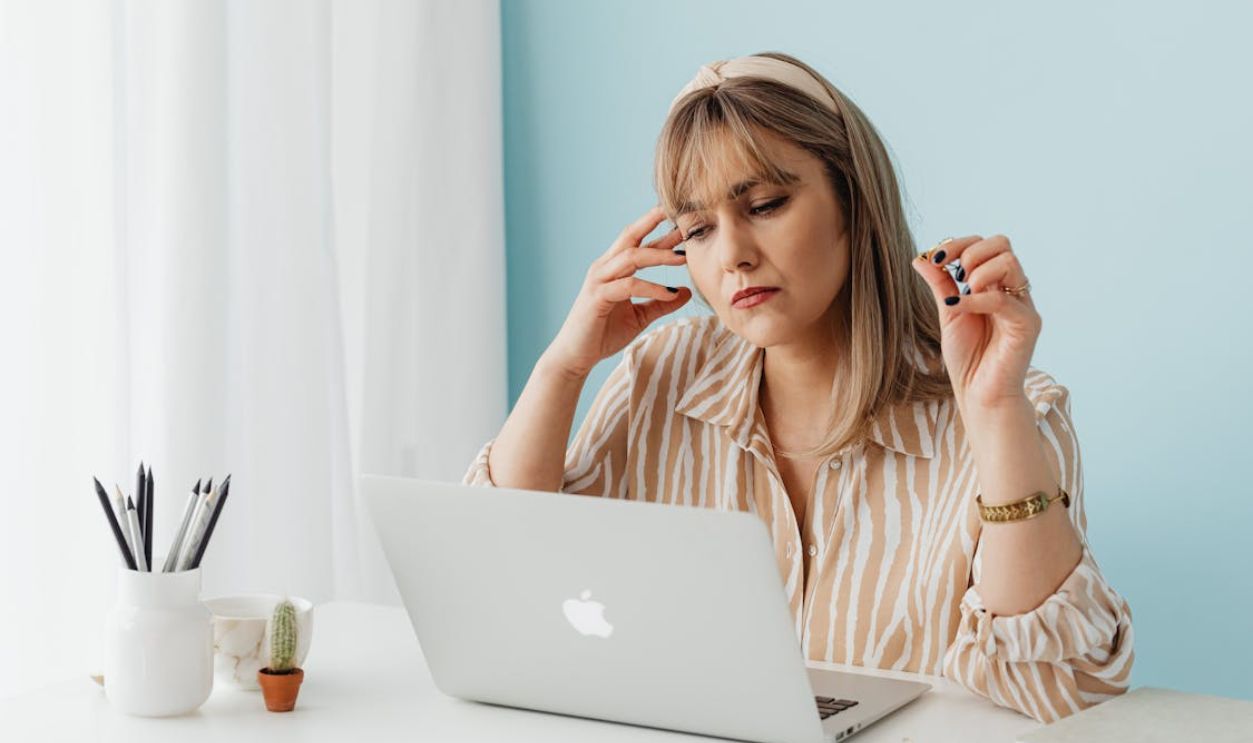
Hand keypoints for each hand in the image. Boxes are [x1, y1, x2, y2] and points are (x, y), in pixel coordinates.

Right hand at [545, 206, 690, 377]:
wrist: (575, 356)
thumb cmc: (603, 334)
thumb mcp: (639, 316)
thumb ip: (660, 302)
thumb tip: (685, 291)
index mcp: (613, 268)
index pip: (639, 242)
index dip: (661, 231)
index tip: (685, 223)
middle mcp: (604, 268)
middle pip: (631, 236)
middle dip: (654, 222)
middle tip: (682, 217)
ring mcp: (599, 280)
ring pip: (631, 257)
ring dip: (659, 255)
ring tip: (683, 259)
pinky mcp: (597, 297)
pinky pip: (629, 286)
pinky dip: (651, 288)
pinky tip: (670, 294)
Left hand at [911, 234, 1039, 412]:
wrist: (980, 395)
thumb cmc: (968, 358)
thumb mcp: (949, 312)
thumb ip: (941, 283)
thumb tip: (920, 257)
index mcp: (997, 285)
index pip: (987, 244)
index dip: (959, 244)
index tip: (936, 258)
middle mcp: (1014, 291)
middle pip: (1002, 243)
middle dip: (969, 252)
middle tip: (953, 275)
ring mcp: (1023, 306)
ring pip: (1009, 262)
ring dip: (977, 271)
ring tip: (961, 294)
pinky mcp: (1027, 325)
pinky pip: (1002, 299)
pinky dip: (974, 299)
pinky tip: (956, 306)